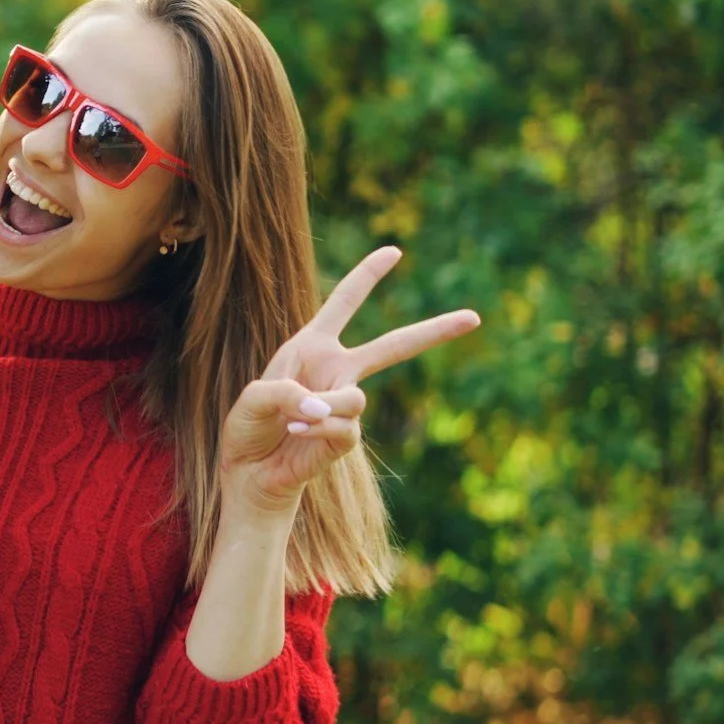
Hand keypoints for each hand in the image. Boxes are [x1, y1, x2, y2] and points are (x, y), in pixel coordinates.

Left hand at [218, 246, 480, 517]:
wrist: (249, 472)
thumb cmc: (248, 428)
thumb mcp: (254, 397)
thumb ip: (285, 392)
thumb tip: (322, 408)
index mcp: (312, 347)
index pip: (344, 303)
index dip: (367, 275)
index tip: (395, 251)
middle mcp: (336, 370)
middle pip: (394, 346)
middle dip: (434, 330)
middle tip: (474, 317)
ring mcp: (345, 405)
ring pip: (355, 398)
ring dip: (323, 408)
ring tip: (291, 421)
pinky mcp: (346, 438)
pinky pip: (344, 427)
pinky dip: (317, 429)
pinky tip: (295, 434)